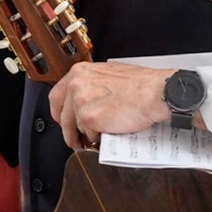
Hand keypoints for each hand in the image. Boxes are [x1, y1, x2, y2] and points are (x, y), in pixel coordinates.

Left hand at [49, 62, 173, 149]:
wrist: (154, 92)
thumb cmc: (140, 84)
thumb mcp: (108, 74)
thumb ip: (93, 84)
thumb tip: (88, 97)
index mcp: (80, 72)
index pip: (57, 96)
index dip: (60, 112)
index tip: (64, 120)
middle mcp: (76, 84)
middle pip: (61, 114)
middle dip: (67, 130)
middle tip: (75, 138)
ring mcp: (80, 101)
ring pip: (74, 127)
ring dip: (84, 136)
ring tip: (94, 140)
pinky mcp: (89, 118)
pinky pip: (88, 135)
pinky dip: (96, 139)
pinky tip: (105, 137)